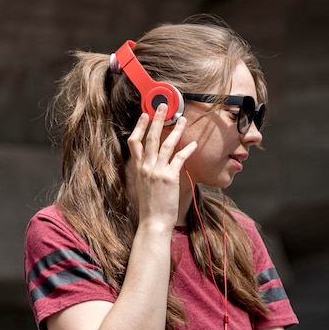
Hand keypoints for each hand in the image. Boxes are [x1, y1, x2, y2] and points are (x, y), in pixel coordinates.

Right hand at [127, 104, 196, 228]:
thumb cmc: (150, 207)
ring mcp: (157, 172)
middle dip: (157, 120)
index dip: (139, 126)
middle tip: (163, 106)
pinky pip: (180, 159)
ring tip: (183, 119)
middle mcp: (146, 167)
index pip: (134, 142)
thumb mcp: (143, 186)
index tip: (144, 115)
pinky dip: (187, 150)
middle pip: (150, 137)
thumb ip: (146, 172)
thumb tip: (152, 163)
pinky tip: (193, 144)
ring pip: (166, 145)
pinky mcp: (170, 178)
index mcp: (138, 169)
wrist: (153, 222)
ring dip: (175, 130)